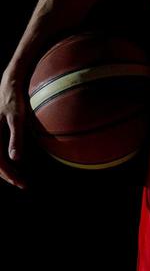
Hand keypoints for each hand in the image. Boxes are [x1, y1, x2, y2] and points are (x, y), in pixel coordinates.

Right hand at [0, 69, 29, 189]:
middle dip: (9, 176)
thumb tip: (16, 159)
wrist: (9, 86)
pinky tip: (15, 165)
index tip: (21, 183)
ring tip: (19, 178)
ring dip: (6, 171)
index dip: (9, 175)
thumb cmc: (14, 100)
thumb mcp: (17, 118)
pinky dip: (5, 162)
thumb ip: (15, 138)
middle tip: (23, 184)